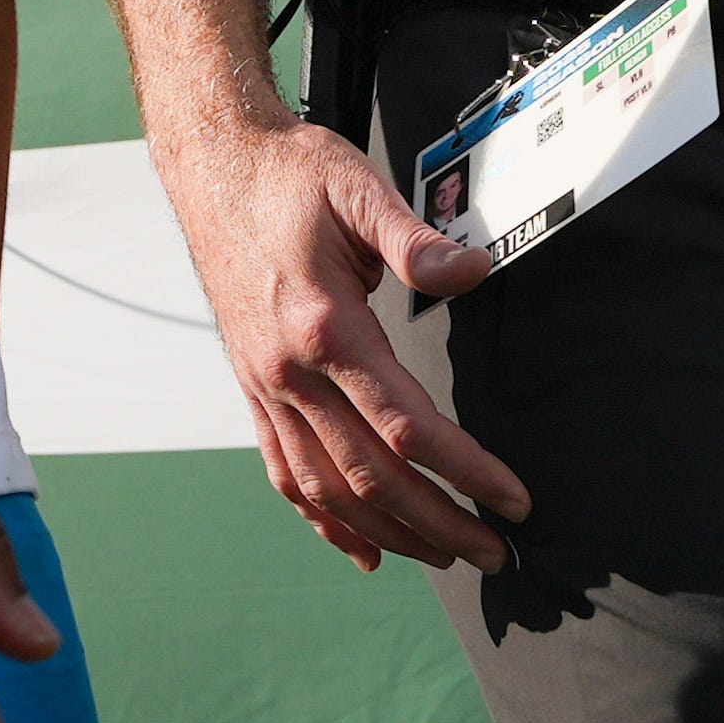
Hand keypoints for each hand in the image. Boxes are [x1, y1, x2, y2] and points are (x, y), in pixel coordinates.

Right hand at [146, 106, 523, 573]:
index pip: (407, 425)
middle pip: (371, 476)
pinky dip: (323, 519)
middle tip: (493, 551)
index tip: (510, 498)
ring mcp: (266, 387)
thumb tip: (473, 271)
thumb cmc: (286, 176)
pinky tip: (360, 546)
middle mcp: (289, 371)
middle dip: (438, 523)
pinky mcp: (254, 389)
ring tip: (442, 552)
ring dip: (388, 532)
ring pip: (327, 488)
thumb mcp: (357, 189)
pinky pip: (285, 471)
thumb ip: (417, 240)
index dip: (465, 470)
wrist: (213, 169)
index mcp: (324, 327)